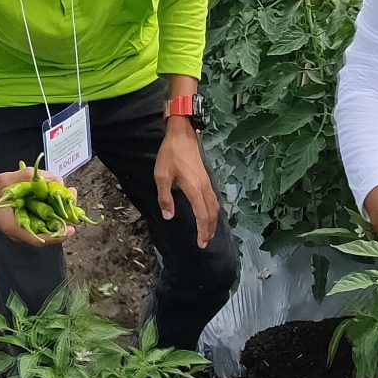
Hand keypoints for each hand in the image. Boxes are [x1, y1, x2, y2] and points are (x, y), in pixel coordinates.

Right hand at [0, 166, 74, 248]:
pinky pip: (41, 219)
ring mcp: (22, 228)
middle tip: (74, 202)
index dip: (56, 236)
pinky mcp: (25, 221)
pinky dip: (51, 209)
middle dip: (63, 219)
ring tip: (69, 194)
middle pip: (46, 232)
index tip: (71, 230)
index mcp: (14, 227)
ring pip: (45, 225)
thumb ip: (27, 177)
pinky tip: (57, 195)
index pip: (38, 239)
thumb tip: (53, 177)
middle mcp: (20, 232)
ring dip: (59, 212)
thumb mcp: (5, 179)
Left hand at [155, 119, 219, 246]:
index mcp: (193, 188)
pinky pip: (214, 199)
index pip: (202, 214)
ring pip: (215, 206)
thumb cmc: (170, 154)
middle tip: (205, 242)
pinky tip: (209, 214)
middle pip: (212, 213)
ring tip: (209, 232)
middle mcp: (204, 187)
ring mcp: (207, 182)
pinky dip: (213, 211)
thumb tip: (169, 216)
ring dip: (213, 221)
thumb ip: (165, 198)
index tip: (200, 243)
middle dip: (210, 229)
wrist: (182, 135)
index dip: (202, 230)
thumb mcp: (161, 176)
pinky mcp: (206, 179)